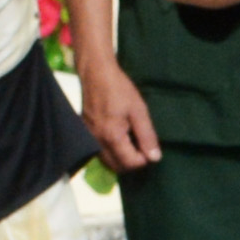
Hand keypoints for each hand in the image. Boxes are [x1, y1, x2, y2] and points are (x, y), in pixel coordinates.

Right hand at [79, 49, 160, 172]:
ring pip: (107, 161)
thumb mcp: (139, 111)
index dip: (144, 159)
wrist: (95, 73)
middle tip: (142, 146)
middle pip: (117, 167)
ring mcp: (88, 138)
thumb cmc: (119, 89)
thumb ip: (147, 136)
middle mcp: (96, 141)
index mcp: (111, 137)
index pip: (130, 163)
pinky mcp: (85, 132)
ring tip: (132, 142)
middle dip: (132, 162)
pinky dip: (111, 151)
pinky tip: (120, 138)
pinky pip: (99, 151)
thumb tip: (155, 158)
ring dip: (121, 158)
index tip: (150, 146)